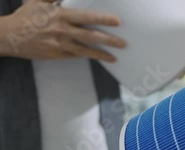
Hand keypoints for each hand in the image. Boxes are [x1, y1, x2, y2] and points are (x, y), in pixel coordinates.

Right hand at [0, 0, 125, 61]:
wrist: (9, 36)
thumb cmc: (26, 17)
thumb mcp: (39, 2)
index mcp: (60, 15)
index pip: (87, 17)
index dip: (103, 19)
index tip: (117, 22)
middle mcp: (62, 30)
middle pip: (90, 36)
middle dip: (109, 40)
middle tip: (123, 43)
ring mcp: (60, 44)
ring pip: (85, 50)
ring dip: (102, 54)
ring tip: (114, 57)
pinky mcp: (57, 55)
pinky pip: (75, 56)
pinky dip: (87, 56)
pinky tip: (98, 58)